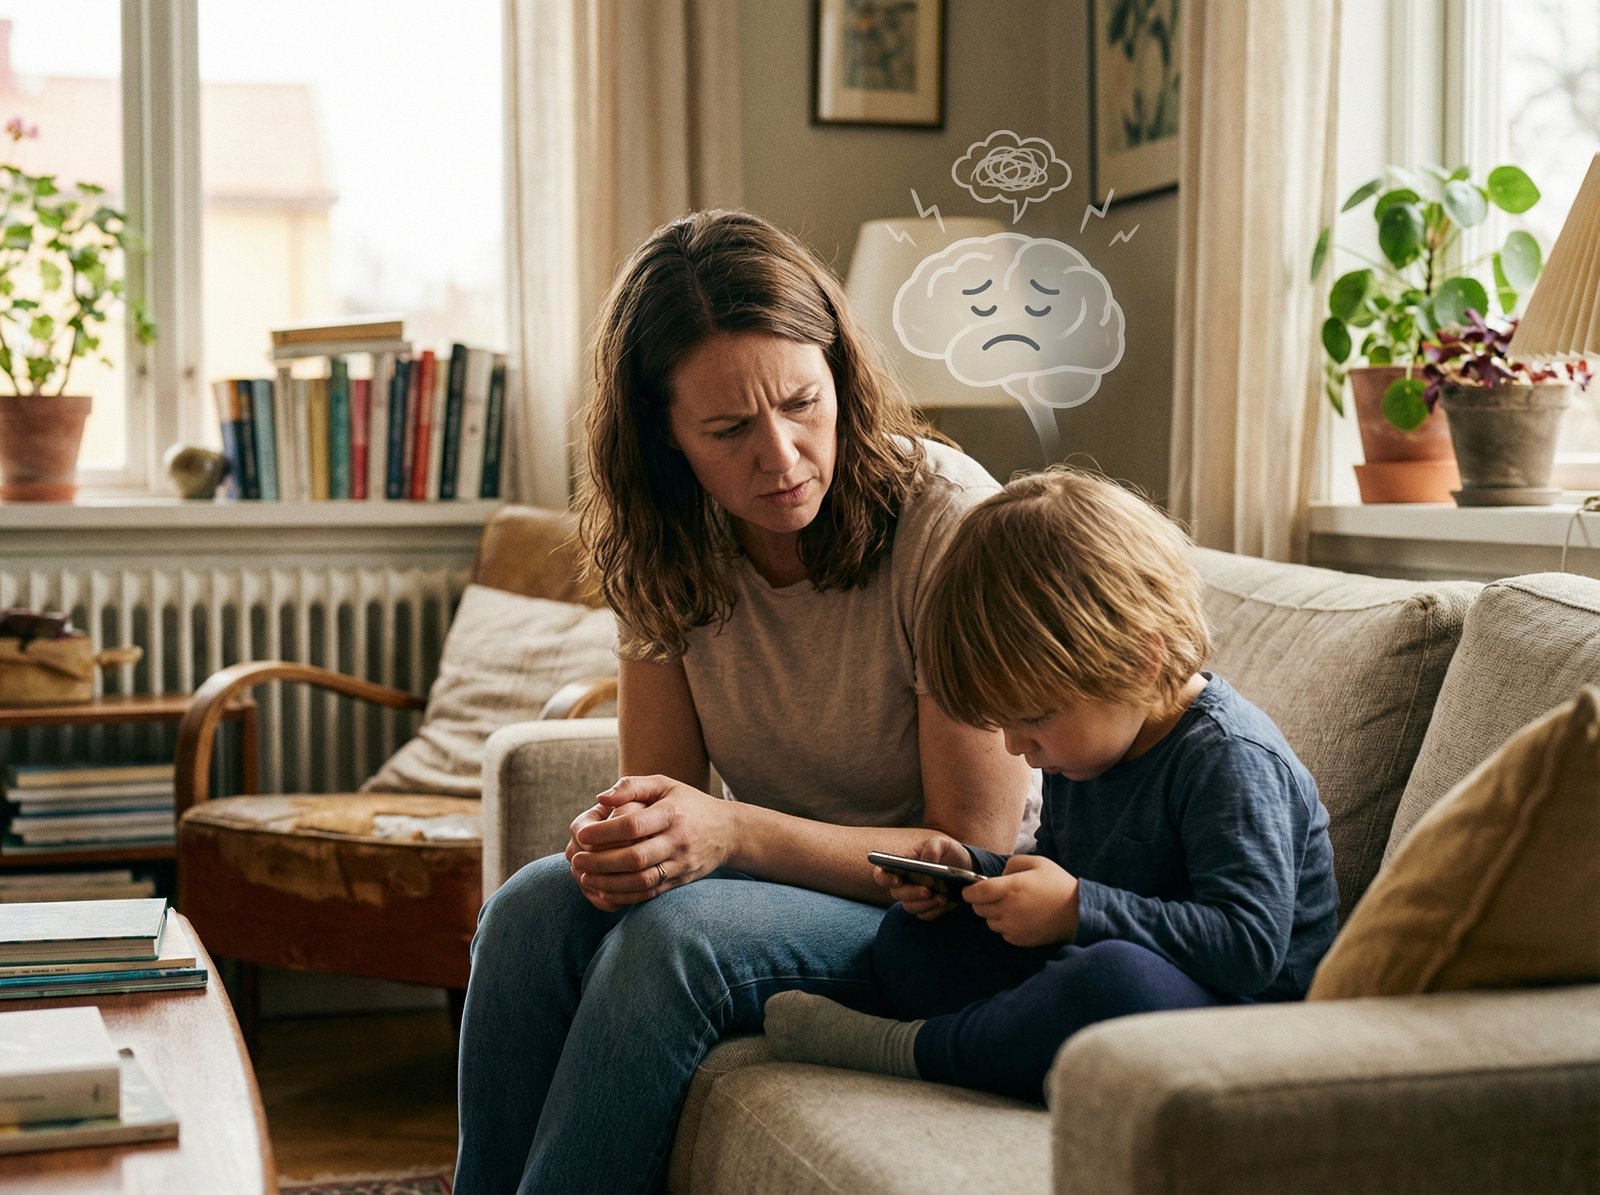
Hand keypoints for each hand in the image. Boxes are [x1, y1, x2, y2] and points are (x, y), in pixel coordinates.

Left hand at [567, 774, 734, 910]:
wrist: (728, 832)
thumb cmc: (688, 804)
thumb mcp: (665, 785)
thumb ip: (632, 786)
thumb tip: (601, 798)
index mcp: (672, 813)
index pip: (634, 825)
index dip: (604, 832)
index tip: (581, 834)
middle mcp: (678, 840)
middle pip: (635, 857)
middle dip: (601, 861)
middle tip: (576, 860)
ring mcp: (680, 864)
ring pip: (642, 880)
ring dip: (608, 882)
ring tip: (584, 877)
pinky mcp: (680, 881)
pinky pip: (649, 893)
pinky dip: (624, 896)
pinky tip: (603, 891)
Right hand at [871, 834, 973, 919]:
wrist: (965, 866)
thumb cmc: (947, 851)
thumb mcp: (942, 842)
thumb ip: (932, 847)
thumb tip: (927, 861)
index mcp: (902, 863)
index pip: (882, 873)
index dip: (884, 879)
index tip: (898, 881)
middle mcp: (904, 882)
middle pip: (896, 893)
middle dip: (911, 893)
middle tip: (928, 891)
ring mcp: (915, 897)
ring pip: (910, 907)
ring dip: (925, 904)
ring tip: (942, 897)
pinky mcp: (927, 908)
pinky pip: (925, 915)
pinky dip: (935, 911)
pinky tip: (947, 902)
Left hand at [964, 855, 1079, 946]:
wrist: (1077, 912)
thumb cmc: (1057, 884)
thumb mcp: (1037, 862)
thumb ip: (1012, 864)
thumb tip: (999, 876)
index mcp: (1011, 888)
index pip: (976, 893)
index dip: (969, 892)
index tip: (970, 890)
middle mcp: (1008, 909)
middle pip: (979, 908)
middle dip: (981, 901)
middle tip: (994, 895)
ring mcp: (1013, 927)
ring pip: (989, 922)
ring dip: (993, 914)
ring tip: (1010, 906)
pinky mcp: (1019, 940)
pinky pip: (1002, 933)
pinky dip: (1005, 926)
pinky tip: (1019, 918)